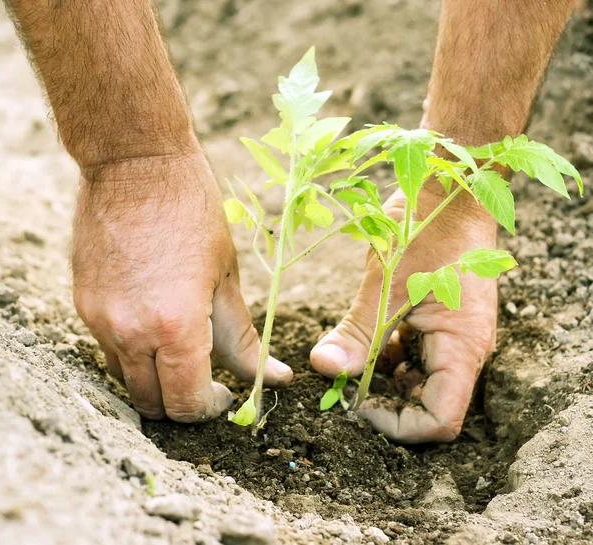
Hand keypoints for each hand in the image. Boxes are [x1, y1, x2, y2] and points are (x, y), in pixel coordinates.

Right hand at [72, 151, 291, 421]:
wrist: (136, 164)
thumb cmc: (193, 213)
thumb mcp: (227, 278)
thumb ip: (242, 337)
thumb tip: (274, 377)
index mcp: (176, 328)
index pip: (187, 404)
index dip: (209, 409)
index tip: (224, 395)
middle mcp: (130, 333)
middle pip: (152, 404)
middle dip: (181, 403)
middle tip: (204, 381)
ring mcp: (100, 320)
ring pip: (126, 381)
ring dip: (155, 380)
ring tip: (181, 349)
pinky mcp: (84, 304)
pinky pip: (109, 350)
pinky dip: (134, 353)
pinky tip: (154, 323)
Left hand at [311, 185, 497, 442]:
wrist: (450, 191)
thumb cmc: (427, 231)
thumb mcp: (386, 285)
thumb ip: (357, 333)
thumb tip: (323, 369)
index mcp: (461, 347)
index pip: (440, 419)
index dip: (398, 425)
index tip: (357, 405)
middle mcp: (462, 350)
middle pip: (427, 405)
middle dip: (385, 403)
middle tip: (343, 386)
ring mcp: (451, 336)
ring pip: (417, 382)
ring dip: (382, 381)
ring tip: (348, 362)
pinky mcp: (438, 322)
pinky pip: (412, 356)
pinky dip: (385, 358)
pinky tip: (361, 342)